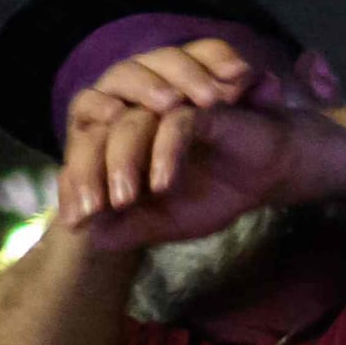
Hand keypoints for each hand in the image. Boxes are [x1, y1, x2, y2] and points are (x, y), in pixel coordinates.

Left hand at [56, 40, 315, 253]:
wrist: (270, 175)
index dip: (75, 183)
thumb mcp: (166, 221)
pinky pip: (176, 122)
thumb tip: (89, 237)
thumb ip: (128, 227)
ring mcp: (171, 107)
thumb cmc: (214, 190)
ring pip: (130, 122)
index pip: (83, 150)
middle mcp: (139, 112)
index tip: (76, 221)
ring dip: (123, 161)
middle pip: (98, 131)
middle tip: (93, 211)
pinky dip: (166, 152)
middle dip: (90, 173)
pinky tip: (165, 183)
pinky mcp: (205, 107)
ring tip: (126, 200)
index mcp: (121, 135)